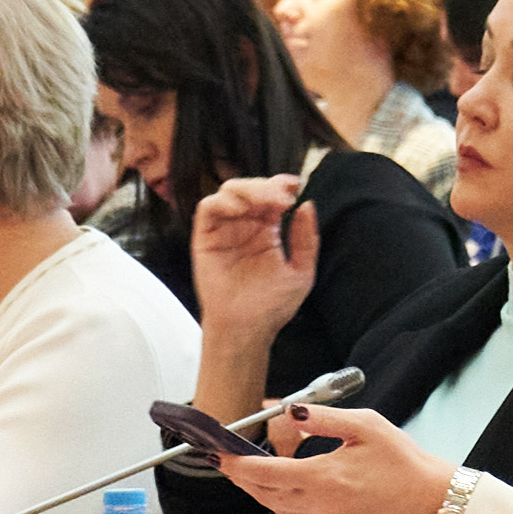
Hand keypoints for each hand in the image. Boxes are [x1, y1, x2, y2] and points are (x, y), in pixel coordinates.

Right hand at [185, 170, 316, 397]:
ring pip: (228, 193)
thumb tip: (307, 205)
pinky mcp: (205, 239)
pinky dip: (223, 202)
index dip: (281, 185)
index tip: (295, 185)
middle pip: (250, 189)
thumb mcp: (301, 272)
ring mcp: (224, 231)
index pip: (271, 197)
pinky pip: (208, 209)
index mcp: (266, 230)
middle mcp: (244, 227)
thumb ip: (305, 239)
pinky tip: (241, 210)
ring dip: (248, 190)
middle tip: (282, 197)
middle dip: (267, 187)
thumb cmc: (272, 306)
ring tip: (266, 202)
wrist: (248, 329)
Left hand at [226, 402, 461, 513]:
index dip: (237, 464)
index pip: (264, 472)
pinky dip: (286, 507)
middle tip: (229, 461)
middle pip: (264, 494)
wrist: (430, 503)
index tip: (219, 454)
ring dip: (264, 492)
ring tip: (256, 473)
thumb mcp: (365, 426)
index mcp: (323, 478)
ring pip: (278, 511)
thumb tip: (287, 412)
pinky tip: (289, 492)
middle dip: (243, 477)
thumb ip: (322, 418)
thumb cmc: (402, 460)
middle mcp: (318, 508)